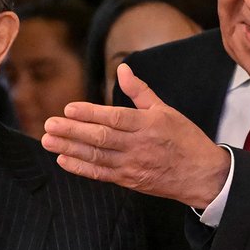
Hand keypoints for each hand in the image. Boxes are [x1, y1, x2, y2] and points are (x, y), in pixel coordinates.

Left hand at [41, 63, 230, 207]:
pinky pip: (101, 174)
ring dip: (70, 149)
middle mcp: (138, 146)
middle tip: (49, 125)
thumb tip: (122, 69)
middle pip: (101, 138)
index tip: (68, 109)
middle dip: (72, 132)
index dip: (90, 114)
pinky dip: (81, 168)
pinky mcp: (129, 180)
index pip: (114, 117)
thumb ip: (139, 91)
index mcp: (148, 124)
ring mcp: (132, 165)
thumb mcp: (166, 110)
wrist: (201, 175)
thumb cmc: (184, 139)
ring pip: (97, 157)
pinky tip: (64, 160)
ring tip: (49, 141)